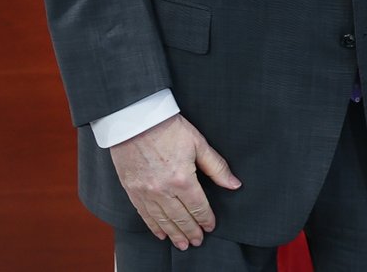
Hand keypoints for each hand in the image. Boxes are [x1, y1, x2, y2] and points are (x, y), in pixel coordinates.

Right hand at [109, 114, 241, 250]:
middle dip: (191, 231)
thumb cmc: (169, 128)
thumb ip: (217, 167)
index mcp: (182, 179)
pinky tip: (161, 233)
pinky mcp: (132, 191)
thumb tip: (234, 184)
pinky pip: (144, 215)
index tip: (211, 226)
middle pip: (180, 218)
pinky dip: (154, 227)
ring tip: (183, 244)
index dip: (206, 218)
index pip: (198, 206)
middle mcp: (162, 191)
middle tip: (198, 242)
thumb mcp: (198, 143)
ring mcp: (145, 193)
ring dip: (174, 234)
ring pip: (162, 220)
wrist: (136, 121)